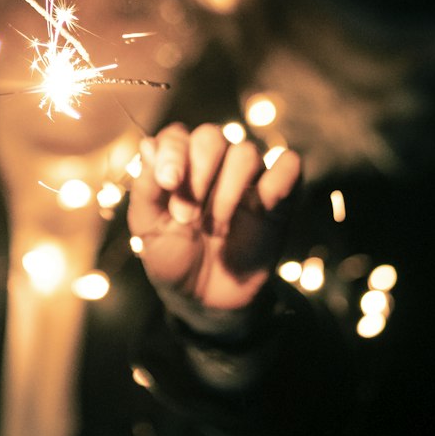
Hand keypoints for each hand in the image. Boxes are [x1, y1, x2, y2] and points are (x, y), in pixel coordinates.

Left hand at [128, 122, 301, 314]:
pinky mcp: (278, 197)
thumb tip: (148, 146)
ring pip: (246, 152)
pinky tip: (261, 207)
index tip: (169, 183)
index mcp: (178, 165)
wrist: (204, 299)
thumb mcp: (146, 228)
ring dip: (229, 189)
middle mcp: (214, 164)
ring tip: (216, 225)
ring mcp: (247, 179)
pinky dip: (277, 179)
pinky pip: (289, 166)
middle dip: (198, 172)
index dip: (172, 153)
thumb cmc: (172, 257)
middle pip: (212, 136)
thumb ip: (145, 187)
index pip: (176, 136)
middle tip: (187, 215)